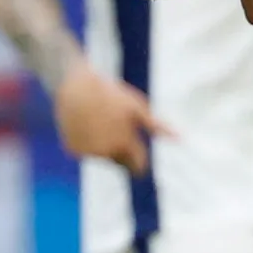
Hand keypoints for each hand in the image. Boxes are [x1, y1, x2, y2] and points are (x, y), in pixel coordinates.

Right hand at [52, 62, 167, 172]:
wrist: (75, 85)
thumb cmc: (110, 94)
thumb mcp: (137, 107)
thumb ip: (156, 127)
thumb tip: (179, 138)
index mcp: (125, 144)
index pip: (139, 167)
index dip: (140, 159)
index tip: (137, 151)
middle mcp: (106, 152)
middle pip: (120, 163)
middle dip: (122, 151)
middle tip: (115, 126)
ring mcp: (88, 152)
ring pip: (103, 157)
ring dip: (105, 146)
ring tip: (99, 121)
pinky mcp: (73, 150)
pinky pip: (86, 152)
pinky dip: (87, 143)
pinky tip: (86, 125)